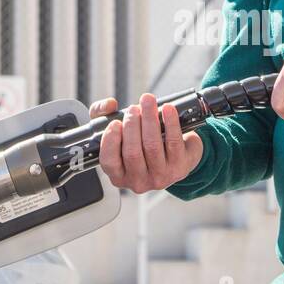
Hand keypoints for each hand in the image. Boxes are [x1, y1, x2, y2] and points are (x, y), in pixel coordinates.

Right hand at [88, 93, 203, 193]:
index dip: (110, 140)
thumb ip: (102, 115)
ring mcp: (160, 177)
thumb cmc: (139, 142)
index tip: (115, 122)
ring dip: (149, 120)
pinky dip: (170, 122)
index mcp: (119, 175)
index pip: (109, 162)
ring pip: (152, 146)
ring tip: (148, 102)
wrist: (176, 154)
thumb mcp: (116, 130)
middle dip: (132, 125)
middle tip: (133, 108)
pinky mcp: (180, 167)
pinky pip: (174, 143)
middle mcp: (139, 181)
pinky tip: (167, 109)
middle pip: (132, 152)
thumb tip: (109, 105)